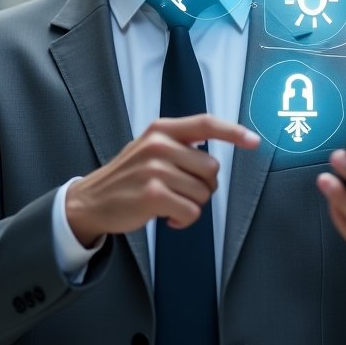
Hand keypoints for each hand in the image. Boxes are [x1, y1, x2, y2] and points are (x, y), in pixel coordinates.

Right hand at [65, 115, 259, 246]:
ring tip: (169, 203)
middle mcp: (159, 144)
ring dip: (192, 204)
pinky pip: (192, 212)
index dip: (233, 132)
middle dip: (204, 185)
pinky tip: (167, 217)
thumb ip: (180, 144)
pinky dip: (184, 221)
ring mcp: (155, 169)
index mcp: (161, 129)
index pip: (206, 124)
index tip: (254, 141)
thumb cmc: (128, 177)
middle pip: (211, 167)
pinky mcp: (152, 194)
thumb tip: (215, 152)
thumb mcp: (149, 148)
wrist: (91, 201)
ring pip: (203, 192)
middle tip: (181, 190)